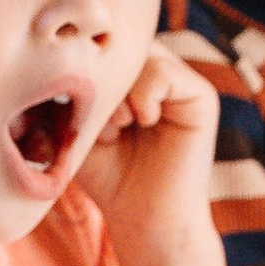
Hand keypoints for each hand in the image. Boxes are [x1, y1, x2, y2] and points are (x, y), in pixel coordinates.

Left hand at [73, 52, 231, 265]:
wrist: (144, 220)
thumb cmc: (109, 178)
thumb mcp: (80, 125)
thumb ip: (75, 87)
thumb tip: (62, 49)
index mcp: (133, 78)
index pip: (105, 46)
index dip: (85, 70)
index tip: (75, 110)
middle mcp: (160, 74)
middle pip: (122, 45)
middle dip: (103, 80)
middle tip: (99, 121)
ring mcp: (182, 83)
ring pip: (141, 54)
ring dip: (120, 91)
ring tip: (118, 127)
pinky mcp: (201, 97)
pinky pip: (164, 71)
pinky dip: (143, 96)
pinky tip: (141, 123)